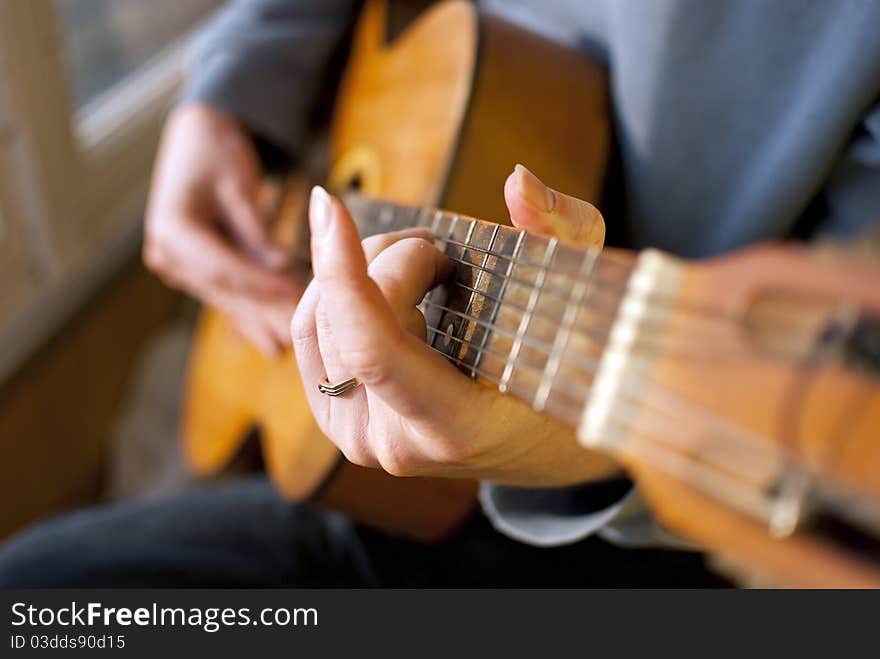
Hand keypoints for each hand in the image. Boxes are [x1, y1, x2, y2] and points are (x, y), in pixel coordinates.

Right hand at [144, 103, 301, 355]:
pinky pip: (227, 293)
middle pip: (225, 290)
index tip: (295, 296)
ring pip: (227, 298)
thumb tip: (279, 268)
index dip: (261, 284)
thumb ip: (256, 231)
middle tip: (300, 336)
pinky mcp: (193, 269)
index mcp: (172, 229)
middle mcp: (167, 253)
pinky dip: (251, 312)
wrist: (195, 135)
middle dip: (264, 312)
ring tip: (289, 347)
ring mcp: (177, 265)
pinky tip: (271, 342)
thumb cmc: (216, 148)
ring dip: (260, 321)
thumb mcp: (239, 185)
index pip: (222, 268)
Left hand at [290, 165, 619, 485]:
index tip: (329, 204)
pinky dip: (345, 294)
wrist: (543, 444)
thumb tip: (517, 181)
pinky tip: (396, 296)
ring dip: (362, 271)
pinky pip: (312, 334)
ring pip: (318, 321)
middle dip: (388, 257)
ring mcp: (358, 437)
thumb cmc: (567, 372)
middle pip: (346, 319)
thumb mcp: (581, 297)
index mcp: (453, 426)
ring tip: (422, 266)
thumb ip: (560, 232)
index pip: (372, 348)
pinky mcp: (337, 418)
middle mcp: (392, 444)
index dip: (344, 271)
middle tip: (442, 251)